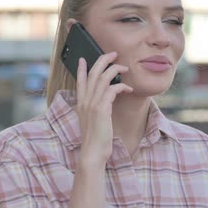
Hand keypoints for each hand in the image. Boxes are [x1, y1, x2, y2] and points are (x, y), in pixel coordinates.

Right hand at [75, 52, 132, 168]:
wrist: (92, 152)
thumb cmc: (95, 140)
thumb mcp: (92, 121)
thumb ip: (95, 110)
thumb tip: (104, 102)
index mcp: (80, 103)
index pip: (79, 81)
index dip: (81, 68)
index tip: (83, 59)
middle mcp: (84, 101)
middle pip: (92, 73)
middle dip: (103, 60)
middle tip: (113, 54)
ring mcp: (92, 104)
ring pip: (102, 77)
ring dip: (115, 69)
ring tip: (124, 68)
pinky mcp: (101, 109)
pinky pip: (112, 89)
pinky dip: (121, 86)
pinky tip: (128, 88)